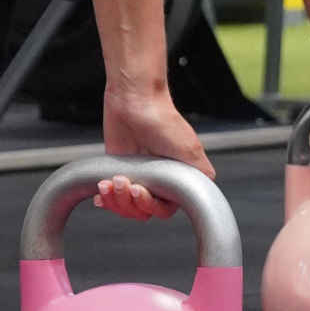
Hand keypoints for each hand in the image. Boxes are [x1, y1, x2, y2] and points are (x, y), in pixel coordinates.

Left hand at [95, 85, 215, 221]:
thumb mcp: (190, 150)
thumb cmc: (163, 120)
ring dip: (115, 199)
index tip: (140, 191)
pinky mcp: (118, 168)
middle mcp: (158, 180)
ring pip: (125, 205)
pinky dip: (105, 198)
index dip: (149, 206)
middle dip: (129, 202)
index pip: (163, 209)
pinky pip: (111, 195)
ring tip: (110, 181)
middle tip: (125, 182)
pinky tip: (102, 192)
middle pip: (142, 211)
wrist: (135, 99)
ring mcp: (138, 175)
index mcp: (176, 180)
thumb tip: (208, 193)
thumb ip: (201, 176)